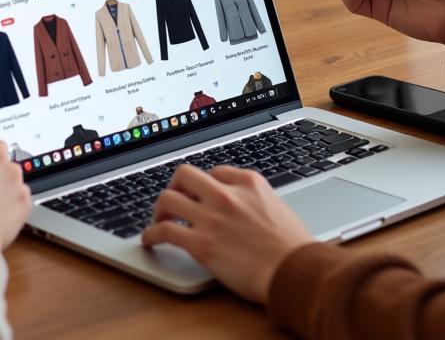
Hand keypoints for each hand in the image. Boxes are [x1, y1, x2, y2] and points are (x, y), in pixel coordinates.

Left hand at [142, 164, 310, 302]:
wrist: (295, 272)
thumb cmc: (293, 247)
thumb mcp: (277, 206)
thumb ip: (255, 199)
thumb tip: (242, 205)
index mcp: (248, 182)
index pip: (215, 171)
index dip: (206, 185)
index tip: (201, 195)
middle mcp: (225, 195)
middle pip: (185, 174)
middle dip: (176, 186)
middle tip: (174, 200)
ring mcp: (211, 218)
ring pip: (168, 198)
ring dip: (159, 209)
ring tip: (159, 218)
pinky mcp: (201, 245)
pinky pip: (165, 232)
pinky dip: (152, 235)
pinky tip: (150, 240)